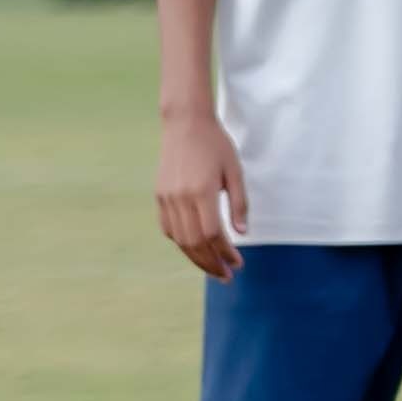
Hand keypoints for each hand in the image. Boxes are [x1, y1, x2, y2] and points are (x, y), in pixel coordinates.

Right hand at [156, 109, 247, 279]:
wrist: (184, 123)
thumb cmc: (216, 145)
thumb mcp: (235, 172)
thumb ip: (239, 203)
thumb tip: (241, 233)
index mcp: (202, 191)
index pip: (213, 234)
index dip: (225, 253)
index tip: (238, 264)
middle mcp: (180, 197)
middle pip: (194, 242)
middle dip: (211, 263)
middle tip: (226, 276)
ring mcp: (166, 197)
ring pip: (179, 238)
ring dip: (196, 258)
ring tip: (213, 269)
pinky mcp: (160, 195)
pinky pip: (168, 227)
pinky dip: (181, 242)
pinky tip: (194, 249)